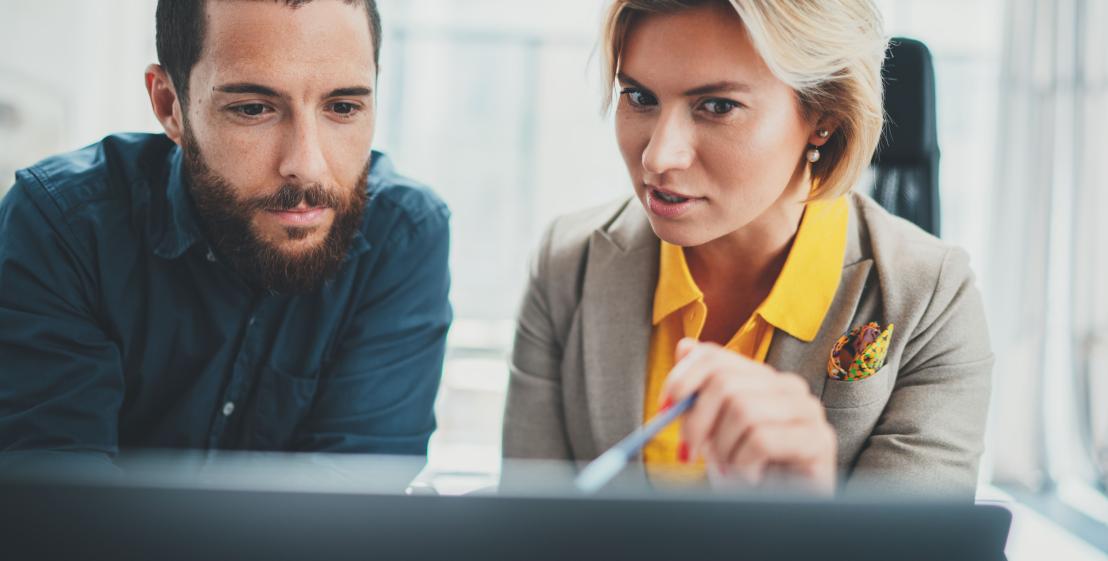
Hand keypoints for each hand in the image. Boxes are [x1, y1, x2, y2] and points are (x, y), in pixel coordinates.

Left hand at [660, 338, 836, 493]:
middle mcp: (787, 386)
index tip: (664, 408)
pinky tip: (751, 478)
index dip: (682, 378)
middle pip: (724, 382)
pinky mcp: (818, 440)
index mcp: (761, 378)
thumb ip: (700, 392)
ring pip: (743, 410)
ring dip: (724, 449)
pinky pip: (762, 439)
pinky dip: (744, 464)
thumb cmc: (746, 471)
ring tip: (731, 469)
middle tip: (690, 452)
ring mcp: (807, 411)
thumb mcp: (713, 430)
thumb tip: (684, 347)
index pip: (714, 355)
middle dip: (697, 421)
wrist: (778, 512)